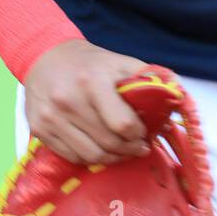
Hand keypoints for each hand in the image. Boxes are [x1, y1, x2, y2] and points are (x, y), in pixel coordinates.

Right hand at [24, 39, 167, 164]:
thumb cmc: (89, 63)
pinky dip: (91, 158)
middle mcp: (68, 100)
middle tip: (138, 147)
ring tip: (123, 151)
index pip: (122, 124)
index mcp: (92, 81)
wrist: (44, 57)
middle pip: (108, 142)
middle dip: (130, 149)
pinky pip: (72, 156)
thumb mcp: (119, 62)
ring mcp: (51, 117)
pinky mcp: (39, 130)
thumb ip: (148, 79)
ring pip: (91, 155)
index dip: (139, 134)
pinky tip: (101, 149)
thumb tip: (176, 98)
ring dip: (113, 158)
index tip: (145, 134)